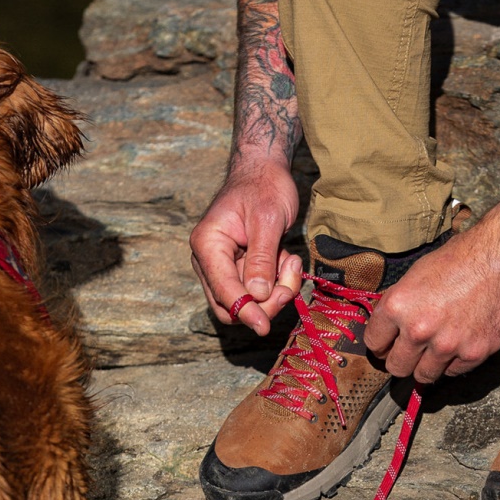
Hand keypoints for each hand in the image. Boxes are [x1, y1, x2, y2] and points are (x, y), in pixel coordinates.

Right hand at [190, 159, 302, 335]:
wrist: (265, 172)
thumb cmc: (265, 187)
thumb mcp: (268, 220)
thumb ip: (262, 258)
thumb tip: (256, 296)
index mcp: (208, 244)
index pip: (223, 291)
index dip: (245, 311)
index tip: (264, 326)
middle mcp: (209, 260)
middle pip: (231, 307)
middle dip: (264, 304)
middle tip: (290, 285)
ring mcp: (224, 268)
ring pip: (248, 303)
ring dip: (276, 292)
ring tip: (291, 263)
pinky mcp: (240, 271)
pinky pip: (259, 293)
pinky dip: (277, 284)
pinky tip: (287, 260)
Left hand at [364, 220, 499, 382]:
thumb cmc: (459, 259)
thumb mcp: (415, 275)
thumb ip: (398, 306)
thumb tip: (388, 329)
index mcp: (398, 307)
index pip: (374, 344)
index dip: (381, 344)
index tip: (388, 344)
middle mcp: (419, 330)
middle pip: (396, 368)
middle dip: (400, 360)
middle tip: (410, 352)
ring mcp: (448, 345)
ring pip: (424, 376)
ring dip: (426, 366)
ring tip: (435, 349)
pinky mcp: (474, 353)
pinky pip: (454, 372)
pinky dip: (454, 362)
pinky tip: (459, 343)